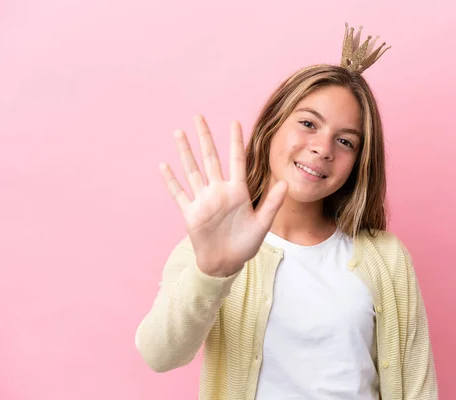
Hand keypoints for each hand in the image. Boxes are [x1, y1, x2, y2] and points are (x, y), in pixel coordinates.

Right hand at [159, 115, 287, 276]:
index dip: (235, 142)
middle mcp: (219, 191)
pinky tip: (164, 165)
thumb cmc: (246, 244)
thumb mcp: (262, 223)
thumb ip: (272, 203)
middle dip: (205, 138)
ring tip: (179, 132)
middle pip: (210, 158)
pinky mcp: (191, 213)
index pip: (235, 161)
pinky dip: (171, 180)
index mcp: (237, 191)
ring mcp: (203, 200)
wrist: (226, 263)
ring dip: (185, 152)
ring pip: (192, 170)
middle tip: (198, 116)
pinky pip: (179, 193)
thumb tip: (286, 183)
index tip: (234, 122)